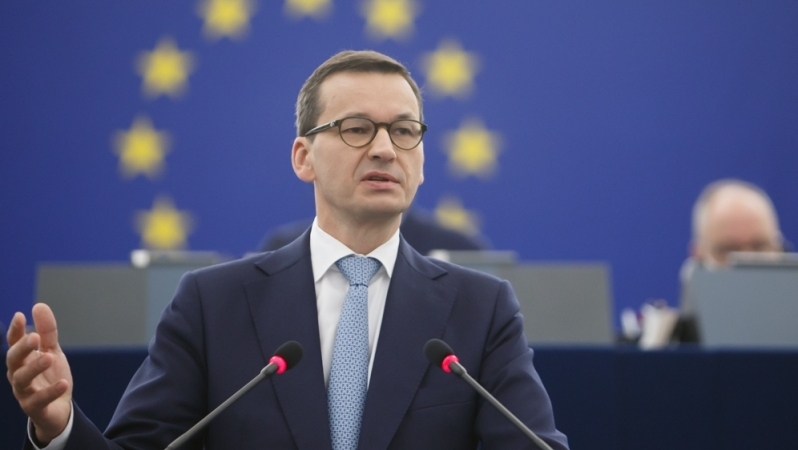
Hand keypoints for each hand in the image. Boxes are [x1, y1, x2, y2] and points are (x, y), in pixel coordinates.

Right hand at [6, 303, 72, 444]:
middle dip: (22, 348)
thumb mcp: (52, 350)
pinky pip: (39, 400)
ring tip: (50, 357)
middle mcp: (18, 374)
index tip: (20, 316)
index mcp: (22, 359)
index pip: (14, 342)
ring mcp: (24, 392)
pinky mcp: (34, 408)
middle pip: (14, 360)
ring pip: (22, 379)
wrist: (59, 408)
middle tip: (34, 337)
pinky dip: (51, 392)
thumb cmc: (50, 376)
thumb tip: (39, 305)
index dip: (15, 330)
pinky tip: (64, 384)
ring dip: (34, 367)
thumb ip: (47, 331)